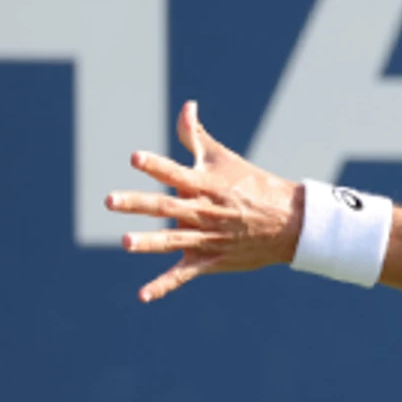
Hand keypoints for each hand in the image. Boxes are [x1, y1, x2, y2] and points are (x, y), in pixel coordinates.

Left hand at [108, 100, 304, 302]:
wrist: (290, 223)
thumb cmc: (252, 186)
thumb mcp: (225, 159)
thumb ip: (196, 136)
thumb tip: (186, 105)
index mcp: (207, 186)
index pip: (177, 173)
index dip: (156, 165)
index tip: (135, 158)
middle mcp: (205, 212)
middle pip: (167, 207)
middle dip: (139, 203)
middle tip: (111, 200)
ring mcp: (208, 239)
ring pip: (174, 241)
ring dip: (150, 242)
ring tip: (126, 242)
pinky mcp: (211, 261)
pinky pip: (184, 275)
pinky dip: (164, 286)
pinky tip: (142, 295)